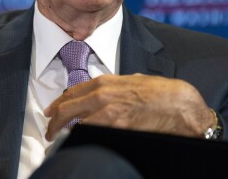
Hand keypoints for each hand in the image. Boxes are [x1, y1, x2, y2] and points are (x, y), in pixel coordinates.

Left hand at [44, 74, 212, 140]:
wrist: (179, 103)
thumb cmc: (160, 92)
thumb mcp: (132, 82)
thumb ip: (115, 87)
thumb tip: (104, 94)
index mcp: (105, 82)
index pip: (72, 93)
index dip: (58, 104)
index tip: (51, 112)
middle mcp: (102, 95)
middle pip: (67, 109)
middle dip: (54, 121)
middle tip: (49, 131)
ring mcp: (108, 113)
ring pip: (75, 125)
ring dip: (63, 135)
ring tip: (57, 144)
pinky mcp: (116, 128)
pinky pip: (91, 135)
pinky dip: (80, 140)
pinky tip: (75, 146)